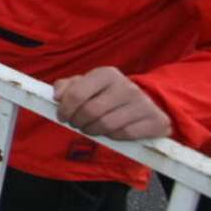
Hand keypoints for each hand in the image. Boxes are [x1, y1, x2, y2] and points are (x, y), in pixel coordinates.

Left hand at [53, 67, 171, 140]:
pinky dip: (113, 137)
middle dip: (77, 122)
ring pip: (106, 125)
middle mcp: (126, 86)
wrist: (146, 104)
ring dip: (93, 131)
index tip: (62, 116)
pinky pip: (125, 134)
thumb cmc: (109, 95)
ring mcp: (142, 103)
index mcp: (107, 74)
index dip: (65, 109)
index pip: (76, 93)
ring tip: (90, 128)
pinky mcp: (154, 120)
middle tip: (76, 124)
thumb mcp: (88, 85)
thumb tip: (56, 96)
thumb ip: (68, 87)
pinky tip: (111, 132)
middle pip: (90, 111)